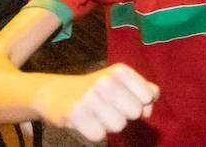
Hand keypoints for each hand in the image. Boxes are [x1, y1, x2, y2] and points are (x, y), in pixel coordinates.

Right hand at [35, 64, 158, 140]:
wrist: (57, 92)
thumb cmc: (97, 90)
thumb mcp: (121, 82)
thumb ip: (144, 91)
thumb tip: (148, 110)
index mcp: (120, 71)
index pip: (148, 96)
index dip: (140, 103)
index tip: (126, 99)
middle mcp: (106, 80)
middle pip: (135, 113)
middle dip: (124, 115)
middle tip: (109, 107)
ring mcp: (90, 97)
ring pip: (118, 125)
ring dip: (109, 124)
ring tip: (97, 113)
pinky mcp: (76, 113)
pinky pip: (99, 135)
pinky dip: (94, 132)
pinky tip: (86, 121)